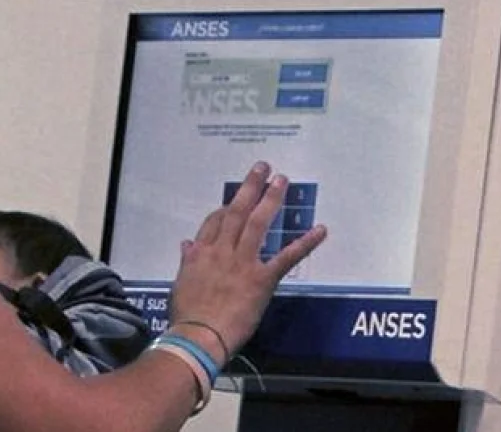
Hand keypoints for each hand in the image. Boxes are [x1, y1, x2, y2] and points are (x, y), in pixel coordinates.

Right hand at [168, 161, 326, 353]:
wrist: (199, 334)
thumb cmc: (187, 314)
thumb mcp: (181, 283)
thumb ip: (187, 261)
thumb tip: (186, 243)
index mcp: (202, 253)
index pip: (215, 222)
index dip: (227, 207)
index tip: (235, 200)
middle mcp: (222, 250)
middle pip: (237, 212)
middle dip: (250, 187)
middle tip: (263, 167)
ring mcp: (243, 262)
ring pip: (258, 224)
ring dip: (271, 200)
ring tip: (282, 180)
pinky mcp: (262, 279)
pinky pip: (285, 258)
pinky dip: (304, 243)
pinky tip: (320, 230)